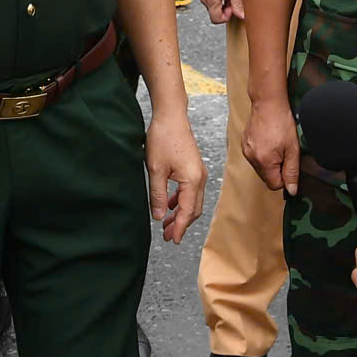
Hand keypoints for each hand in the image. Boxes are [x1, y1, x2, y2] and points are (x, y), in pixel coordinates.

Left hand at [146, 109, 207, 241]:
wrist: (171, 116)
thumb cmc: (163, 138)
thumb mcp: (155, 169)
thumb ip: (158, 195)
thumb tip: (159, 217)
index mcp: (193, 180)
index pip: (188, 212)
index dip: (180, 228)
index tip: (173, 240)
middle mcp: (200, 178)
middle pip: (194, 209)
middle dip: (181, 224)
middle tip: (167, 236)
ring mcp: (199, 173)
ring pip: (193, 201)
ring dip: (181, 214)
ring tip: (167, 224)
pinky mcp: (194, 168)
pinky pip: (191, 191)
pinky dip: (181, 201)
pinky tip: (170, 205)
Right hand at [241, 96, 299, 192]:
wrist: (268, 102)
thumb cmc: (282, 122)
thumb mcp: (293, 149)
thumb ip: (292, 172)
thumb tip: (292, 191)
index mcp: (264, 161)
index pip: (274, 185)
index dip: (285, 178)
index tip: (290, 165)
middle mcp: (251, 158)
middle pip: (266, 177)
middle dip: (277, 170)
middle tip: (285, 153)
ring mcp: (245, 151)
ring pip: (261, 168)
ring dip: (270, 162)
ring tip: (277, 145)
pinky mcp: (244, 144)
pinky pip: (255, 158)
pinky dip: (263, 154)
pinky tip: (269, 141)